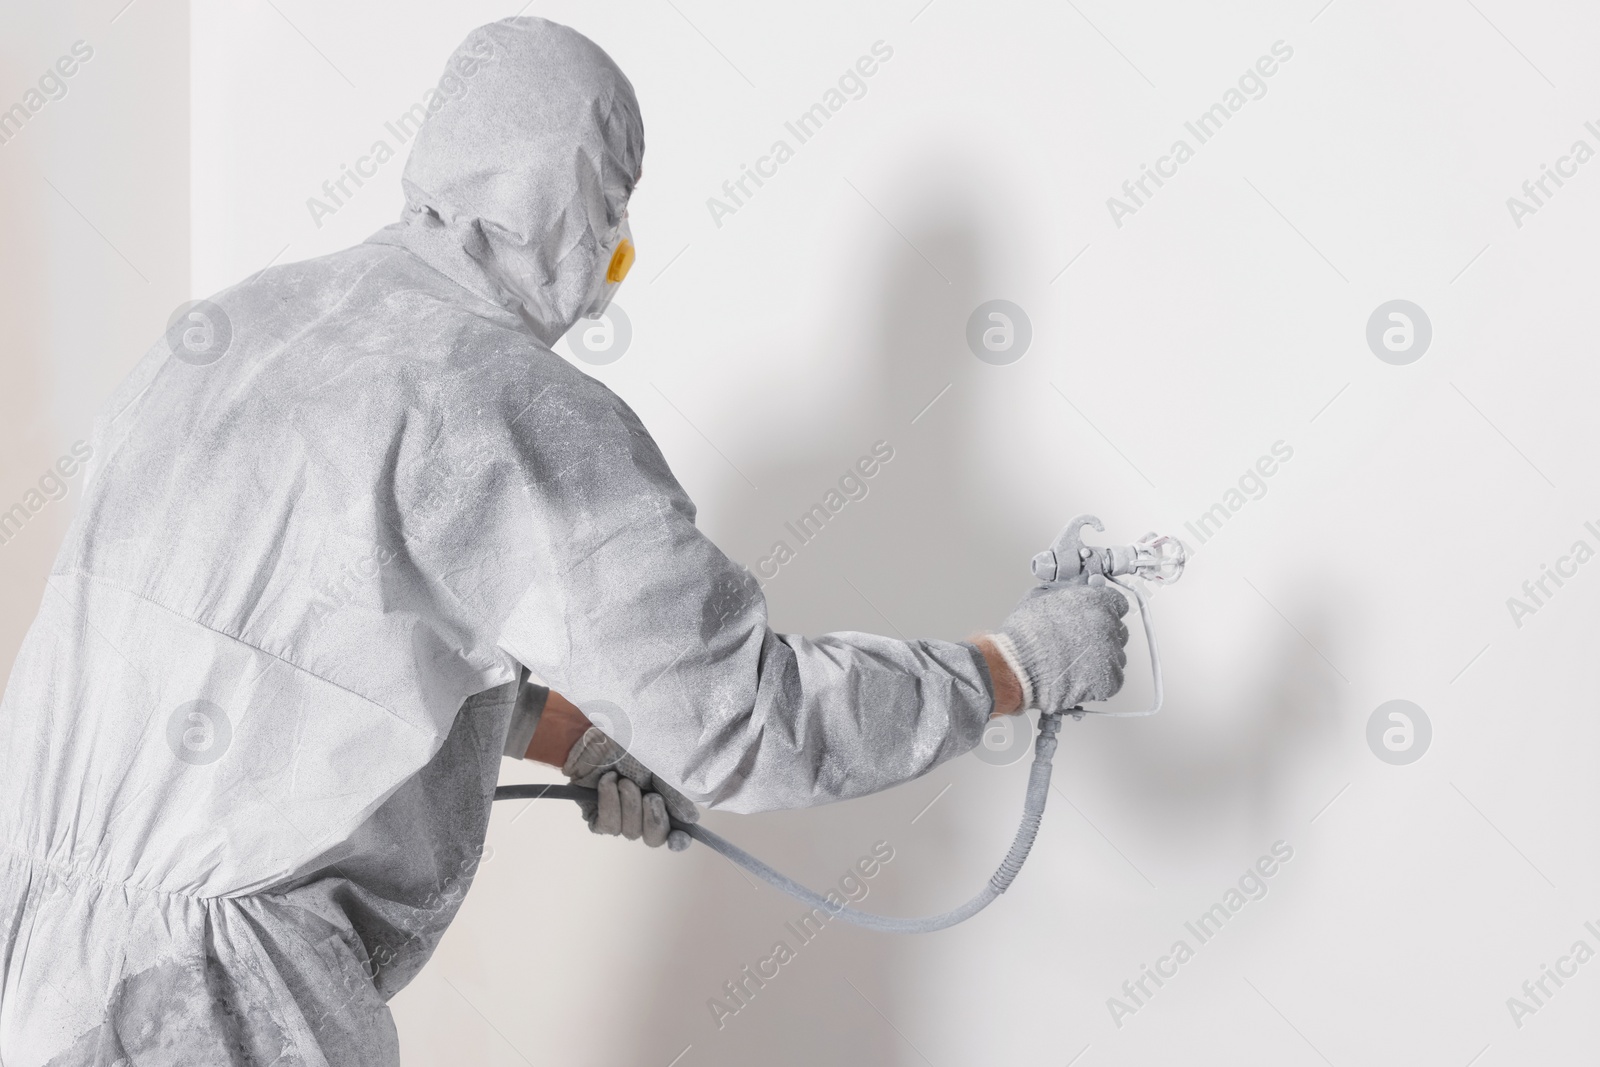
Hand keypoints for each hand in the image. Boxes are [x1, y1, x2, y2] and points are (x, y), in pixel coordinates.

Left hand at [562, 726, 697, 850]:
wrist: (597, 736)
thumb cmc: (630, 747)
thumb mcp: (658, 768)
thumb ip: (673, 794)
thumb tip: (690, 818)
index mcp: (661, 804)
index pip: (674, 835)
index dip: (679, 841)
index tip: (679, 838)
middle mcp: (641, 816)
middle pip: (653, 839)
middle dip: (653, 819)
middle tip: (651, 796)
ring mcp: (619, 818)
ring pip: (630, 831)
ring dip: (629, 803)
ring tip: (624, 780)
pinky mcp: (596, 816)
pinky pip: (607, 825)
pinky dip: (610, 802)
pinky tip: (609, 782)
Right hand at [990, 580, 1129, 711]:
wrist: (1017, 667)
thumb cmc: (1025, 635)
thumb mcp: (1040, 597)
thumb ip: (1066, 590)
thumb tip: (1075, 586)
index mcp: (1096, 601)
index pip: (1117, 603)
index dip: (1104, 611)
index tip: (1096, 617)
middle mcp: (1109, 626)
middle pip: (1117, 631)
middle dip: (1102, 636)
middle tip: (1079, 643)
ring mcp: (1111, 655)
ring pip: (1115, 656)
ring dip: (1101, 659)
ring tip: (1075, 663)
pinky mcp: (1109, 680)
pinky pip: (1112, 680)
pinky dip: (1099, 681)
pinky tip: (1079, 676)